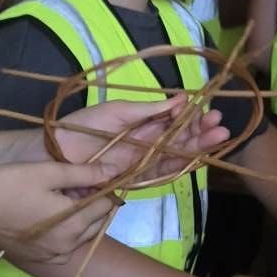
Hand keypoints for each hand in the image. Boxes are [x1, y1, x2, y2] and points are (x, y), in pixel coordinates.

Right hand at [0, 160, 120, 263]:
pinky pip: (63, 247)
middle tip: (70, 187)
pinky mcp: (38, 260)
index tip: (85, 177)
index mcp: (74, 223)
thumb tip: (116, 169)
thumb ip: (85, 173)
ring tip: (58, 202)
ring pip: (80, 236)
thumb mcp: (47, 172)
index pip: (106, 205)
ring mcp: (53, 256)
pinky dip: (63, 234)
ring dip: (79, 220)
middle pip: (96, 223)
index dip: (101, 188)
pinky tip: (46, 219)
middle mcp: (68, 246)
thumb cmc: (8, 185)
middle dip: (91, 205)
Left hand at [55, 96, 228, 183]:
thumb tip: (182, 98)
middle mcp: (146, 142)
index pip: (174, 119)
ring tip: (220, 136)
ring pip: (176, 154)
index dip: (192, 116)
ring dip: (198, 147)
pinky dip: (182, 165)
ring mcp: (142, 161)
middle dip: (201, 131)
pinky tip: (200, 158)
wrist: (55, 153)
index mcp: (141, 122)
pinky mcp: (135, 179)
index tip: (206, 108)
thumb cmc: (81, 127)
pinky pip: (163, 172)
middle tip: (221, 124)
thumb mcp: (118, 112)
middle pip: (180, 138)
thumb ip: (150, 109)